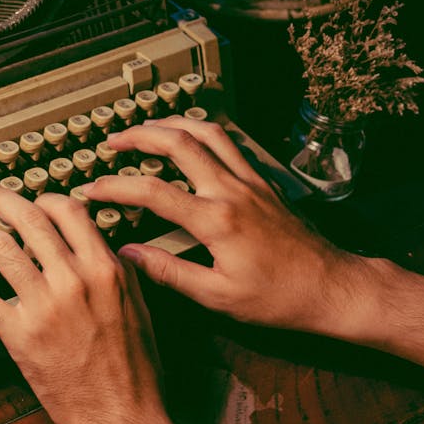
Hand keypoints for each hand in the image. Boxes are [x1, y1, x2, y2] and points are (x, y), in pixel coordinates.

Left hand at [0, 183, 166, 423]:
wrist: (122, 417)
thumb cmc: (134, 370)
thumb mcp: (138, 308)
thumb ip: (119, 274)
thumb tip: (107, 250)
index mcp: (105, 269)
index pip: (69, 212)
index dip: (45, 199)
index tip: (32, 201)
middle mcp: (74, 278)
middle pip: (29, 219)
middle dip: (1, 200)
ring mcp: (45, 305)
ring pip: (0, 249)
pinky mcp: (20, 335)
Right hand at [81, 116, 382, 339]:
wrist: (331, 289)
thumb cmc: (279, 299)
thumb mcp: (217, 296)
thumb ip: (168, 272)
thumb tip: (127, 254)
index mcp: (216, 220)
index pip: (152, 191)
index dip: (115, 186)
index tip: (92, 190)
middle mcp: (232, 191)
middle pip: (178, 144)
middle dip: (139, 137)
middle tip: (113, 141)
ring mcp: (250, 182)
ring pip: (206, 133)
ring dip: (172, 125)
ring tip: (147, 128)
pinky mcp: (264, 183)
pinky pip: (231, 143)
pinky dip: (205, 131)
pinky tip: (193, 135)